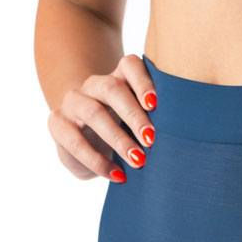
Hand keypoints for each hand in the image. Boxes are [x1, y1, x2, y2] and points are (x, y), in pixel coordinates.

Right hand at [47, 54, 157, 181]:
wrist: (82, 142)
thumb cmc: (124, 131)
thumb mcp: (139, 123)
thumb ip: (154, 120)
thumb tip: (184, 137)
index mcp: (119, 77)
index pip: (130, 66)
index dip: (143, 82)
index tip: (156, 105)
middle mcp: (94, 85)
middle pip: (112, 89)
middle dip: (134, 115)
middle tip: (152, 140)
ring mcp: (73, 102)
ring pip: (94, 113)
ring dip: (118, 139)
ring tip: (139, 161)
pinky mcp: (58, 124)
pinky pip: (76, 141)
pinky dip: (98, 161)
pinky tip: (118, 175)